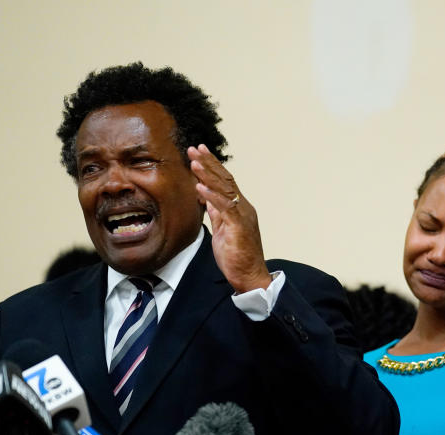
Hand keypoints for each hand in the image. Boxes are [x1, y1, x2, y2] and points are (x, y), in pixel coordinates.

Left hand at [188, 144, 271, 292]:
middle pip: (226, 179)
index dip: (212, 167)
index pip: (225, 182)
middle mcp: (243, 208)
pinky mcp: (239, 227)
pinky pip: (225, 208)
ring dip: (208, 175)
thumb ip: (217, 214)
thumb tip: (207, 199)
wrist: (250, 276)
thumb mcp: (222, 231)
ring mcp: (242, 216)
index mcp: (239, 208)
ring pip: (225, 190)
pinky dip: (212, 196)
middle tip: (195, 148)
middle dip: (209, 163)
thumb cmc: (237, 257)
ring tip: (194, 162)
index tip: (199, 154)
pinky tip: (200, 187)